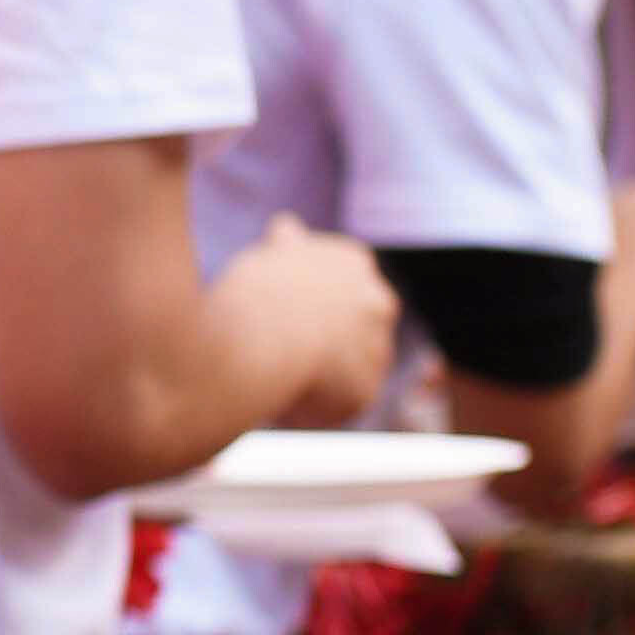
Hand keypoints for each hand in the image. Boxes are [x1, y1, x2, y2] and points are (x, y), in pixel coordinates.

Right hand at [225, 215, 399, 428]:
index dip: (301, 300)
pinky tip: (277, 400)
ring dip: (315, 376)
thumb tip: (287, 226)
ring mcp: (376, 349)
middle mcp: (377, 301)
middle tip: (276, 348)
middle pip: (347, 326)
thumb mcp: (269, 254)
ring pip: (342, 369)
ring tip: (272, 376)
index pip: (334, 281)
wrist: (266, 335)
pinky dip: (307, 408)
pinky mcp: (363, 394)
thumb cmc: (257, 290)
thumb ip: (285, 247)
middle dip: (320, 338)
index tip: (273, 311)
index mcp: (351, 261)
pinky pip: (332, 407)